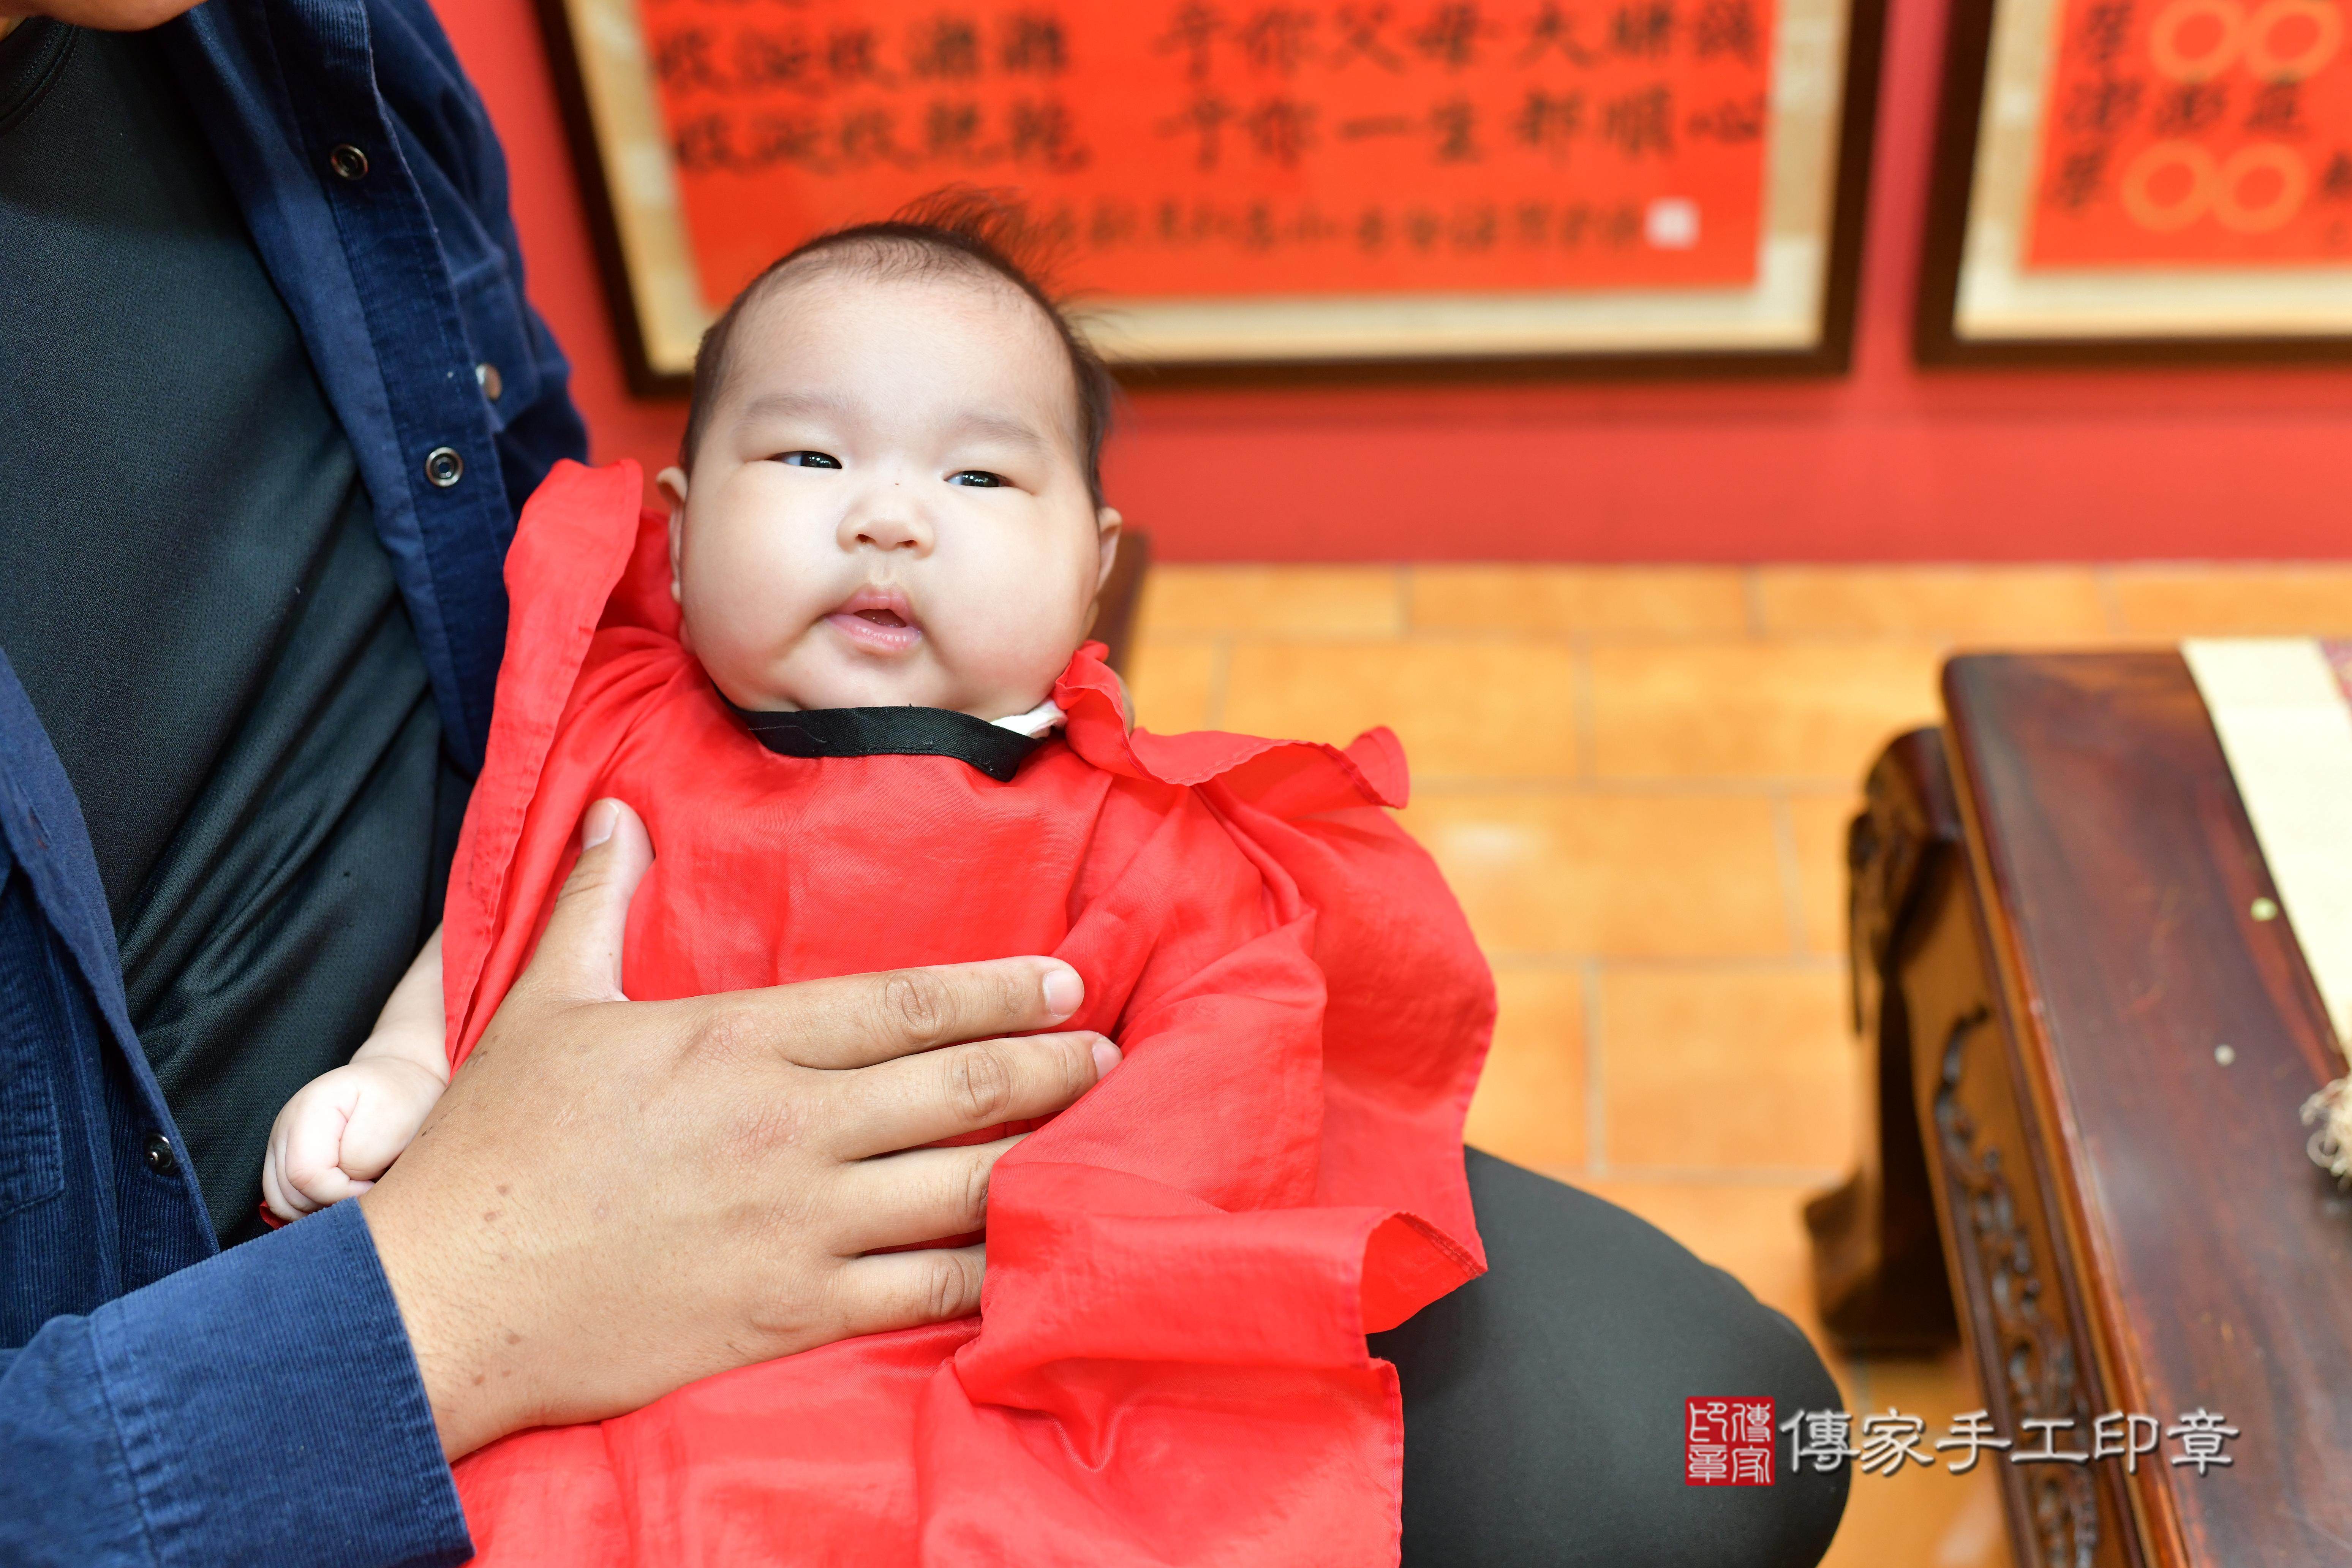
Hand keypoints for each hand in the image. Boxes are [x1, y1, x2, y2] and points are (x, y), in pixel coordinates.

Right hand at [261, 1056, 444, 1219]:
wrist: (397, 1081)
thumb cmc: (401, 1099)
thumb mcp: (396, 1121)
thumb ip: (364, 1155)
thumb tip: (344, 1183)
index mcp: (311, 1108)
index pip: (306, 1174)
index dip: (341, 1192)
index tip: (373, 1183)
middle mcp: (286, 1125)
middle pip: (290, 1192)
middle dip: (331, 1201)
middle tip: (366, 1186)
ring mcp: (280, 1142)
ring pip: (282, 1201)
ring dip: (319, 1206)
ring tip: (353, 1187)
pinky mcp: (283, 1158)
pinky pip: (283, 1200)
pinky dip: (309, 1205)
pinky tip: (338, 1192)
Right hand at [357, 798, 1117, 1459]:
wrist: (447, 1301)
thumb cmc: (497, 1151)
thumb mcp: (545, 1005)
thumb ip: (596, 902)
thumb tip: (617, 812)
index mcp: (741, 1044)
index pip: (906, 1006)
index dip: (999, 991)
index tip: (1066, 981)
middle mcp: (789, 1130)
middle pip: (959, 1090)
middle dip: (1051, 1068)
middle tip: (1111, 1053)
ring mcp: (799, 1227)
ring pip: (961, 1186)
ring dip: (1042, 1159)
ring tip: (1099, 1138)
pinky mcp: (791, 1315)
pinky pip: (924, 1290)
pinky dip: (991, 1269)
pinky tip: (1036, 1253)